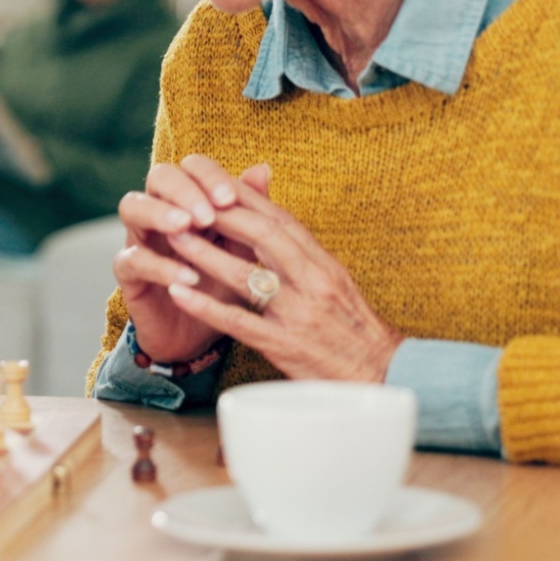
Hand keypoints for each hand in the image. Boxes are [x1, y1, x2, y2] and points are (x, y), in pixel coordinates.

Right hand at [112, 155, 269, 362]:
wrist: (199, 335)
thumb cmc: (221, 285)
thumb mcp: (241, 249)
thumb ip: (248, 212)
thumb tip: (263, 169)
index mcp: (188, 200)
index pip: (190, 167)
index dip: (208, 176)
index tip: (230, 198)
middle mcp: (159, 212)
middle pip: (158, 177)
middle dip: (184, 190)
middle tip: (208, 214)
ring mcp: (139, 239)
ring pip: (133, 207)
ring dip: (160, 213)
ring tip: (186, 226)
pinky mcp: (128, 273)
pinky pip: (133, 259)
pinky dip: (160, 266)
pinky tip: (187, 277)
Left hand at [159, 163, 402, 381]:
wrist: (385, 378)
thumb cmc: (355, 331)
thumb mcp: (336, 283)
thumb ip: (305, 255)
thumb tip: (274, 224)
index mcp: (324, 265)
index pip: (282, 220)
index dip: (247, 198)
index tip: (216, 182)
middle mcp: (313, 282)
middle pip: (263, 236)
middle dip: (222, 215)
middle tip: (187, 200)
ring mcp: (298, 313)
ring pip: (245, 274)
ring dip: (206, 253)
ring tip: (174, 237)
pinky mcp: (284, 345)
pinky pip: (238, 321)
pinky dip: (206, 305)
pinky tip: (178, 292)